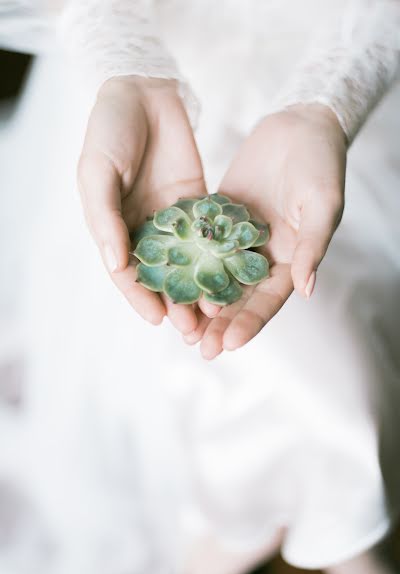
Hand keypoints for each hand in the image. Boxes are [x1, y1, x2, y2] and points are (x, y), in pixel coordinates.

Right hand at [78, 75, 210, 333]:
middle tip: (192, 329)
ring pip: (188, 260)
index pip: (126, 272)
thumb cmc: (109, 130)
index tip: (157, 320)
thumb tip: (118, 265)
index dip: (140, 297)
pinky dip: (218, 255)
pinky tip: (233, 275)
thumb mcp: (97, 171)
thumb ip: (105, 218)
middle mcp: (144, 228)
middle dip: (174, 301)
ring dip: (199, 286)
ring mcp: (172, 218)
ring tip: (215, 313)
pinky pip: (209, 234)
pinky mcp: (198, 203)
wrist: (143, 90)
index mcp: (114, 227)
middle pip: (161, 274)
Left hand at [184, 104, 346, 358]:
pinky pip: (200, 245)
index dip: (249, 323)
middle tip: (198, 349)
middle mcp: (261, 256)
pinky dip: (185, 263)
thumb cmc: (320, 164)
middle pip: (239, 298)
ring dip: (198, 303)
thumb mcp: (321, 204)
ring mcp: (237, 239)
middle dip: (219, 325)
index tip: (228, 344)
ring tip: (178, 326)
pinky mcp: (218, 219)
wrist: (298, 125)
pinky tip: (166, 279)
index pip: (268, 300)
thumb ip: (312, 246)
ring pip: (215, 277)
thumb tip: (306, 289)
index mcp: (290, 261)